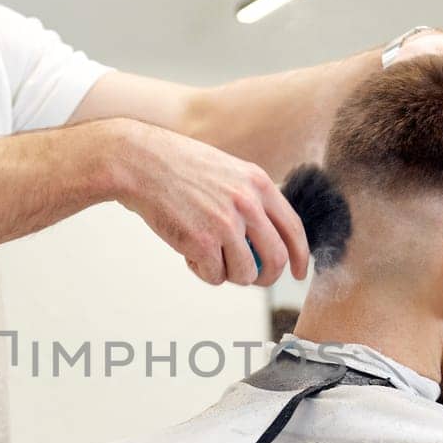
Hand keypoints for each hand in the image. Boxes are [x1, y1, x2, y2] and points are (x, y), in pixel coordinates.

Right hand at [112, 120, 308, 286]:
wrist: (140, 163)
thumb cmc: (178, 168)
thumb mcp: (227, 171)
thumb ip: (250, 198)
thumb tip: (267, 235)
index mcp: (258, 183)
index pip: (293, 228)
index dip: (301, 256)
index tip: (300, 273)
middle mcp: (247, 204)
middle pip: (276, 259)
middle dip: (267, 277)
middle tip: (253, 278)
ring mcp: (225, 224)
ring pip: (245, 273)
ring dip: (229, 275)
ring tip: (209, 257)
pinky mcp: (202, 242)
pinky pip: (215, 276)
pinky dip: (203, 272)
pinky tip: (189, 255)